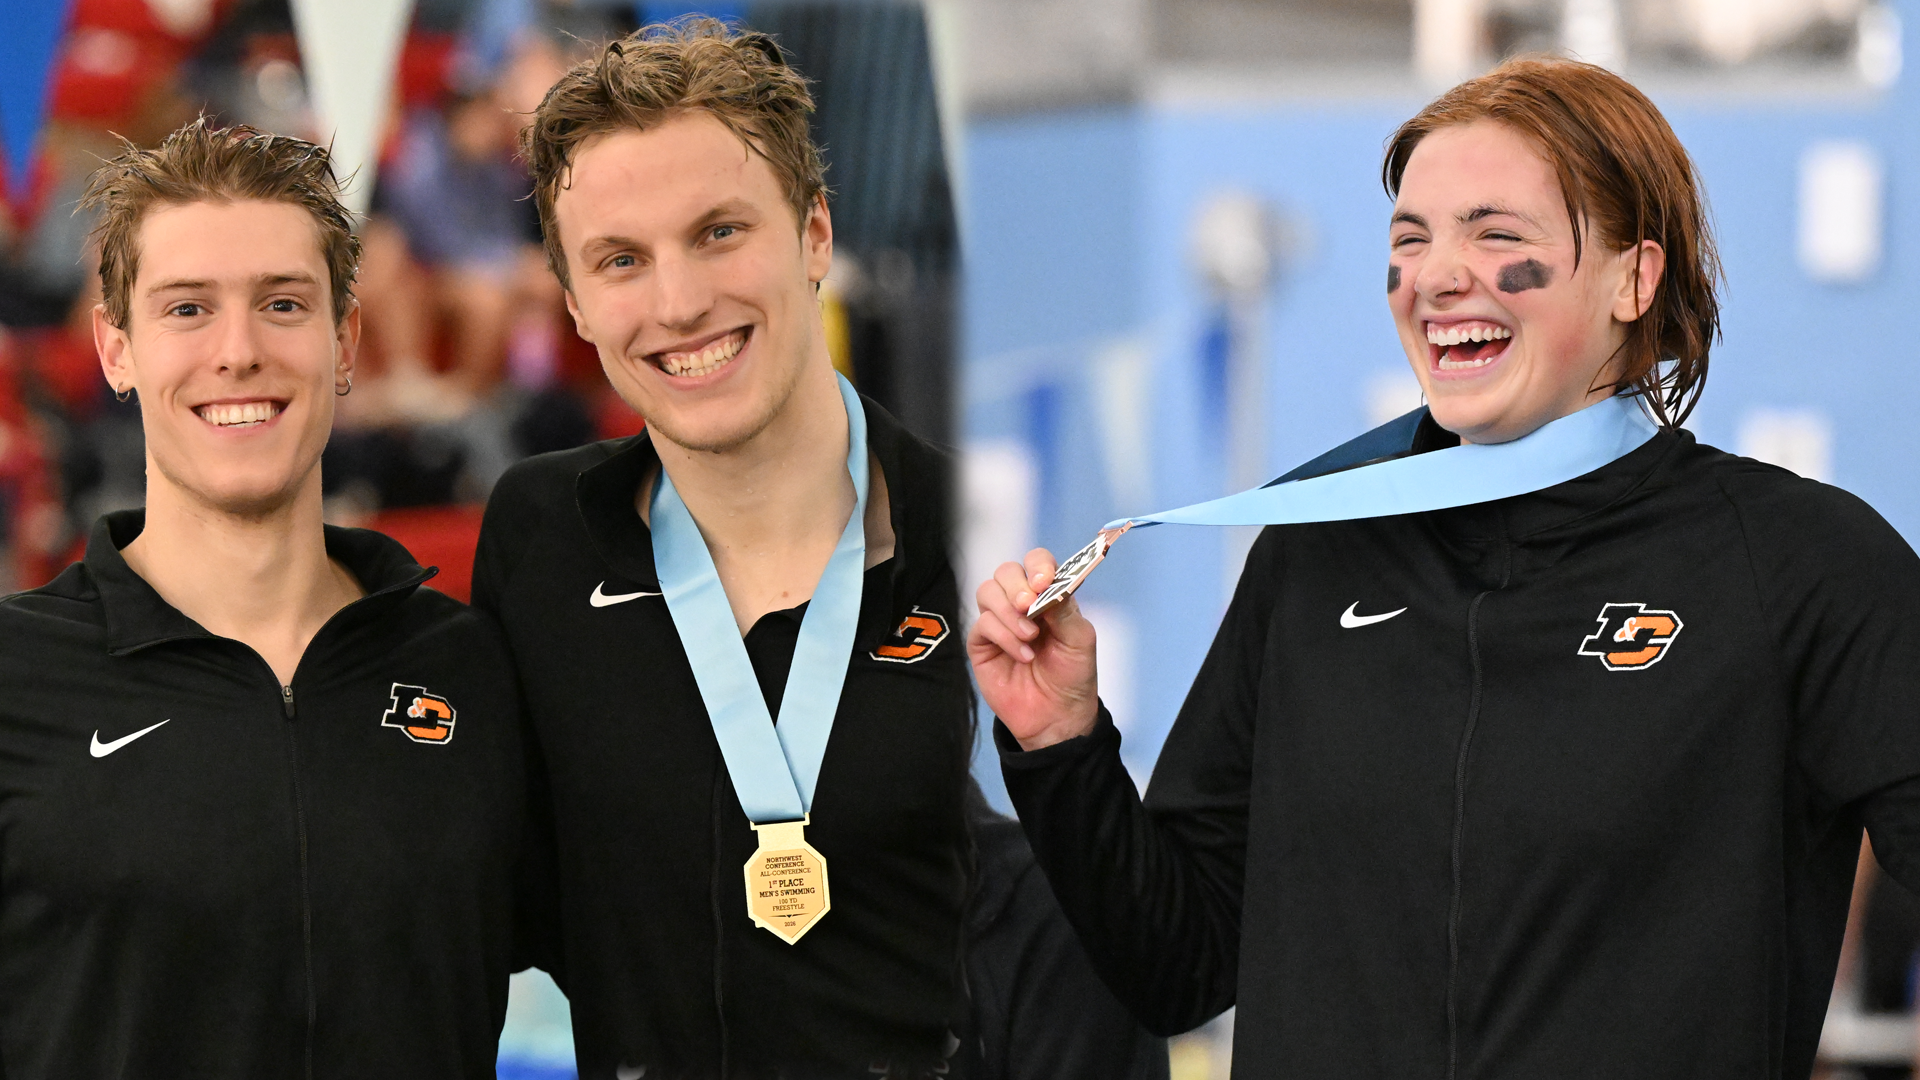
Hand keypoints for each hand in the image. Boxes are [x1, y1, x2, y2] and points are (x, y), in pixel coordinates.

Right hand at [968, 548, 1100, 750]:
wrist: (1057, 716)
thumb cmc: (1072, 675)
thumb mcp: (1080, 640)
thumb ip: (1064, 610)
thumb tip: (1047, 586)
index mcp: (1048, 595)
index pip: (1036, 562)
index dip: (1038, 565)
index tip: (1044, 581)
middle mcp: (1021, 603)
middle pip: (1006, 571)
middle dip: (1017, 586)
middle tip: (1030, 606)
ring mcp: (999, 622)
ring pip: (987, 591)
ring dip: (1009, 612)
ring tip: (1030, 637)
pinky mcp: (982, 644)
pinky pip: (982, 624)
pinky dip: (1004, 636)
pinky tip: (1023, 655)